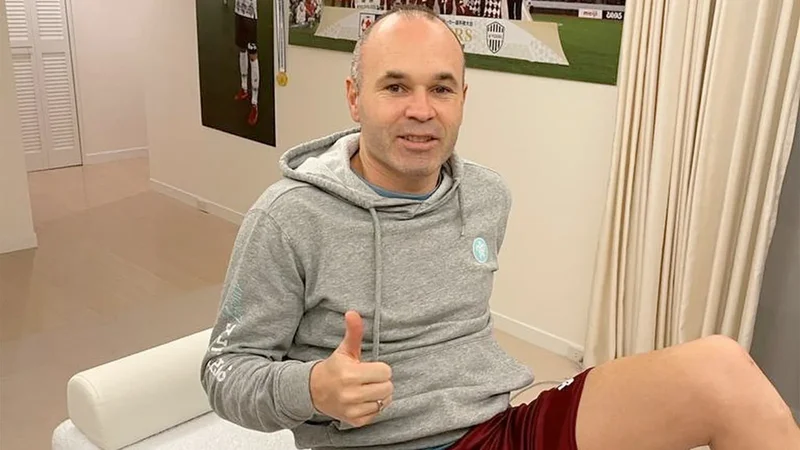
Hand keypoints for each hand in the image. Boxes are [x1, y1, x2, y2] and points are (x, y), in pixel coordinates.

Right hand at [310, 311, 393, 427]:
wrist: (314, 391)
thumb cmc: (335, 368)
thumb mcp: (345, 349)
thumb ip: (353, 332)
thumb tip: (353, 312)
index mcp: (350, 374)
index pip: (385, 372)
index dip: (379, 368)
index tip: (368, 367)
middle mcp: (351, 394)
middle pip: (387, 388)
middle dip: (381, 381)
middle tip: (369, 378)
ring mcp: (352, 409)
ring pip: (384, 401)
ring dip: (379, 394)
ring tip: (367, 388)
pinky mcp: (354, 421)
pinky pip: (377, 413)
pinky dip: (373, 407)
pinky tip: (363, 399)